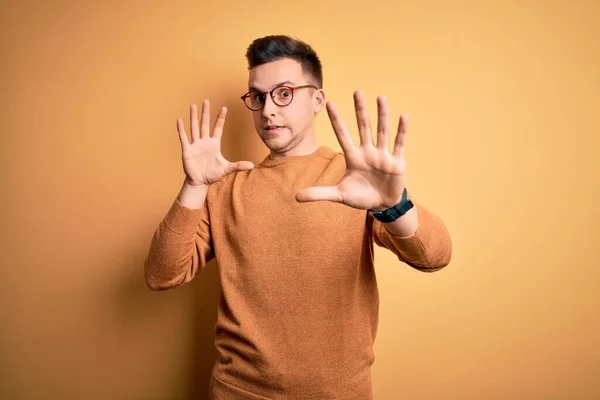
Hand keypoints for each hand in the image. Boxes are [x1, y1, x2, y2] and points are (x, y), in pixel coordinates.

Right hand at [177, 100, 253, 186]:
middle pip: (205, 124)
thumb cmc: (212, 175)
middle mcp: (204, 142)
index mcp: (214, 144)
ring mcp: (195, 145)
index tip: (224, 108)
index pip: (218, 128)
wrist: (200, 182)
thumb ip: (238, 166)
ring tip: (193, 106)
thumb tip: (252, 165)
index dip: (221, 118)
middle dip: (206, 113)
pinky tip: (179, 120)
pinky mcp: (187, 150)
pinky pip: (184, 138)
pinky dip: (181, 130)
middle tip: (206, 101)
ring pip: (194, 128)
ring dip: (193, 117)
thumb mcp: (227, 169)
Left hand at [296, 91, 406, 210]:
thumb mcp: (338, 195)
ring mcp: (382, 155)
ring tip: (381, 97)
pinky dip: (401, 131)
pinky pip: (399, 144)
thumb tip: (295, 197)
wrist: (381, 205)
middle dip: (360, 110)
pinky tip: (403, 116)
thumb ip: (319, 193)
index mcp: (353, 157)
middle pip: (363, 127)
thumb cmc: (360, 196)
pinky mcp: (397, 162)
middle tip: (357, 91)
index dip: (336, 120)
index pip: (342, 135)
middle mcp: (367, 152)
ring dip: (382, 115)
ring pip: (382, 131)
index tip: (329, 103)